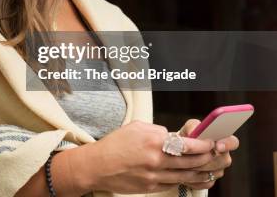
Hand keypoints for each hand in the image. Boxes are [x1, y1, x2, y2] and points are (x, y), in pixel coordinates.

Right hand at [80, 120, 215, 193]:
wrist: (97, 166)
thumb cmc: (114, 144)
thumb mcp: (136, 127)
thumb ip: (158, 130)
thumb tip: (174, 136)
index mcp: (154, 140)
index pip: (188, 144)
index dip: (205, 144)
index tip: (212, 142)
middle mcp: (157, 159)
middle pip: (192, 161)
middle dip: (208, 157)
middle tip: (216, 153)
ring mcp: (155, 175)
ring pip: (187, 175)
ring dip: (203, 171)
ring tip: (212, 167)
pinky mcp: (152, 186)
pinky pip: (175, 183)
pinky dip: (188, 181)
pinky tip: (196, 178)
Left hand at [178, 119, 238, 189]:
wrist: (177, 152)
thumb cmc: (186, 138)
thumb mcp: (188, 129)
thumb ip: (193, 127)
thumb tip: (194, 131)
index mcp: (222, 141)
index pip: (233, 142)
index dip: (227, 144)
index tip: (217, 146)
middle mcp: (223, 156)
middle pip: (223, 160)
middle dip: (205, 158)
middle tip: (189, 156)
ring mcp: (218, 170)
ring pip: (213, 172)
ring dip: (195, 168)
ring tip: (181, 162)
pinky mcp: (210, 181)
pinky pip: (204, 182)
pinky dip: (192, 178)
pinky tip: (182, 172)